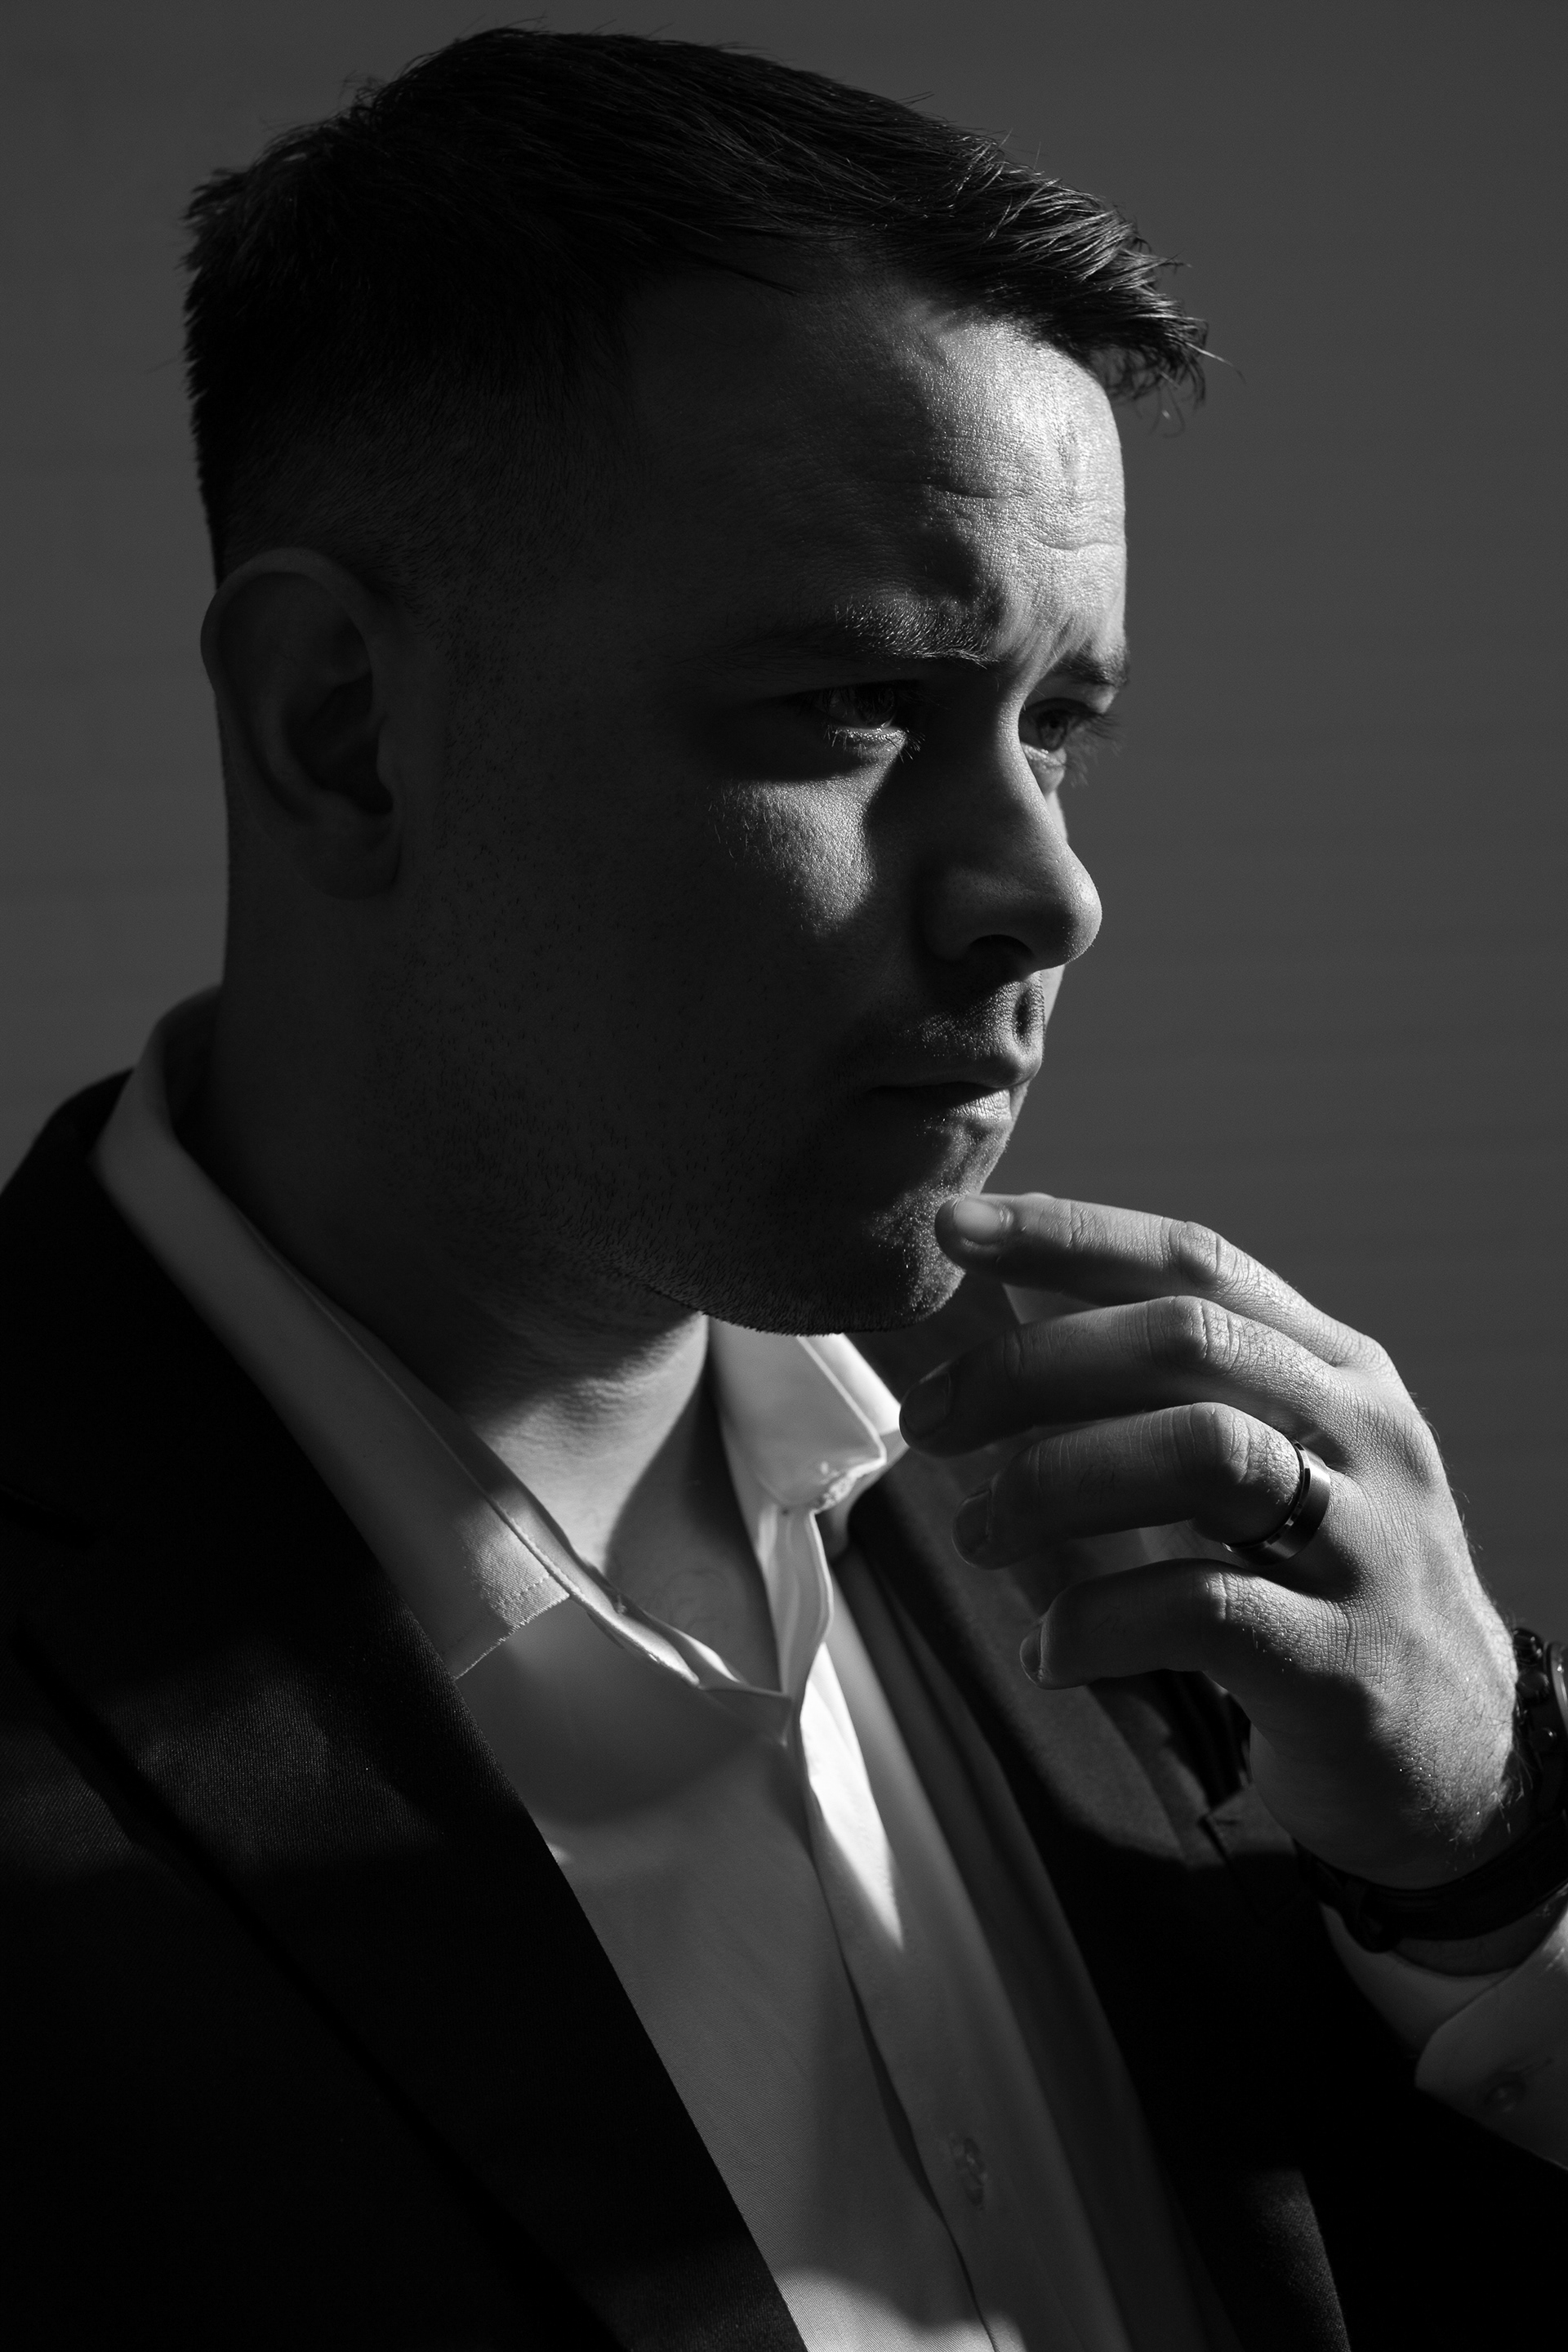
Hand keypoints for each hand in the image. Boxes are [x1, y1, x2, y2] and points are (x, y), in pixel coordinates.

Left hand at [899, 1190, 1522, 1897]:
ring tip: (979, 1536)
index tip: (953, 1228)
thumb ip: (1159, 1376)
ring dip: (1053, 1481)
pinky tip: (1049, 1650)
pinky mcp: (1344, 1662)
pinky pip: (1205, 1608)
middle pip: (1184, 1341)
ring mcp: (1366, 1545)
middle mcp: (1363, 1433)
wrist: (1459, 1750)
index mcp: (1334, 1366)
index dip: (1068, 1234)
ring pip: (1203, 1453)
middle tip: (930, 1420)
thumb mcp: (1268, 1455)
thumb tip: (1017, 1285)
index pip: (1194, 1260)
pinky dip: (1100, 1619)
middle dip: (1030, 1366)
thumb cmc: (1322, 1582)